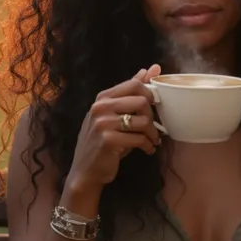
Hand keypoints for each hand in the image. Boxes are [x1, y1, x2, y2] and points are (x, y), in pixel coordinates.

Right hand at [67, 64, 161, 191]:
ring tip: (152, 141)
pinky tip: (148, 149)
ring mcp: (103, 123)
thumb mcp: (114, 114)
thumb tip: (150, 69)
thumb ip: (130, 92)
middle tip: (153, 128)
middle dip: (153, 116)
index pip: (135, 84)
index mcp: (103, 98)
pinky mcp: (108, 140)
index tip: (155, 108)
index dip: (151, 95)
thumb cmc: (103, 142)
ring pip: (143, 121)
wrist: (86, 171)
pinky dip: (148, 145)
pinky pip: (139, 139)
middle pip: (142, 100)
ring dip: (153, 134)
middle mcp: (100, 107)